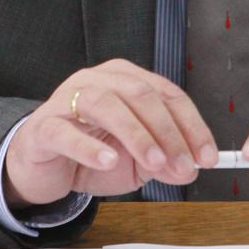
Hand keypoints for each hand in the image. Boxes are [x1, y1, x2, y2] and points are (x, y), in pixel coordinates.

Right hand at [3, 59, 217, 207]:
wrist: (42, 165)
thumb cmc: (91, 152)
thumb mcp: (135, 161)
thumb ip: (161, 162)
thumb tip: (188, 169)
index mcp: (125, 79)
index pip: (166, 94)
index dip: (191, 124)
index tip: (207, 155)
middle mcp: (98, 80)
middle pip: (139, 94)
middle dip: (167, 131)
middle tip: (182, 164)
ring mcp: (67, 99)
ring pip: (106, 104)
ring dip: (136, 134)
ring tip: (154, 161)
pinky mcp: (44, 126)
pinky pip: (66, 131)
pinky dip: (89, 146)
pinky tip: (107, 161)